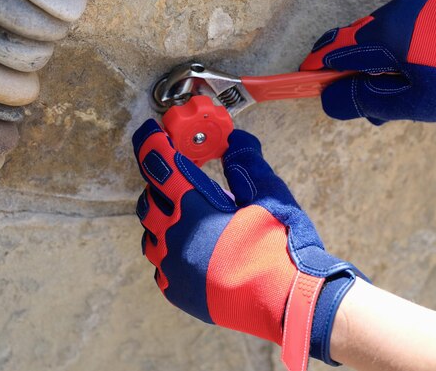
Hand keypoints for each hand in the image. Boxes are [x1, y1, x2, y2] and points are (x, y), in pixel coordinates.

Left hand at [132, 120, 363, 370]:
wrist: (287, 302)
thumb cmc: (280, 246)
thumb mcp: (270, 196)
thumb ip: (247, 163)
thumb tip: (234, 139)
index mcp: (194, 209)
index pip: (161, 166)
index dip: (151, 144)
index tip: (148, 133)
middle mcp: (174, 237)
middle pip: (149, 201)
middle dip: (159, 186)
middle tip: (180, 180)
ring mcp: (172, 268)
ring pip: (151, 235)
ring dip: (163, 220)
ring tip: (188, 217)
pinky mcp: (177, 292)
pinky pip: (161, 265)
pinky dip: (171, 251)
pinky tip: (193, 250)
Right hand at [301, 0, 435, 124]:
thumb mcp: (413, 102)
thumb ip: (365, 99)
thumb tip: (327, 98)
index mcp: (389, 31)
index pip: (337, 48)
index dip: (317, 66)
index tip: (303, 80)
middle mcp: (400, 8)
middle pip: (357, 39)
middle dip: (351, 68)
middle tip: (360, 99)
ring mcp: (421, 2)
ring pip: (381, 32)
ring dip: (376, 60)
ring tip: (394, 92)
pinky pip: (404, 25)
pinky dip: (398, 48)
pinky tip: (414, 70)